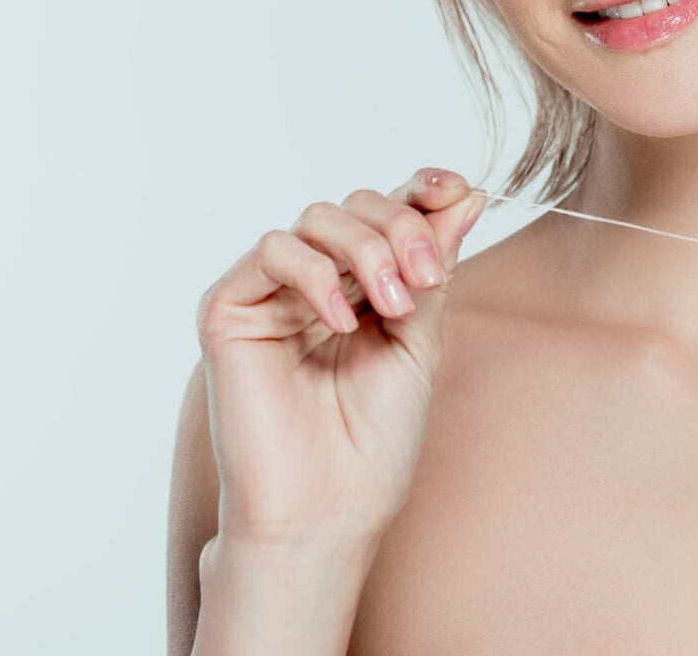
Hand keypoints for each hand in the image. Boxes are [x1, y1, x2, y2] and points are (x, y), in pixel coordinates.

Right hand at [196, 169, 486, 549]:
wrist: (327, 510)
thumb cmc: (372, 442)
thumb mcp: (421, 341)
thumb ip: (434, 268)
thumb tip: (468, 194)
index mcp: (359, 287)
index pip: (385, 212)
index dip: (420, 190)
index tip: (457, 187)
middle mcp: (313, 281)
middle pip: (356, 206)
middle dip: (402, 229)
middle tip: (428, 278)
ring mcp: (269, 292)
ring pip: (317, 218)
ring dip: (367, 250)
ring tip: (393, 307)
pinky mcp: (229, 309)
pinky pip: (272, 251)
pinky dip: (313, 274)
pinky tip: (340, 321)